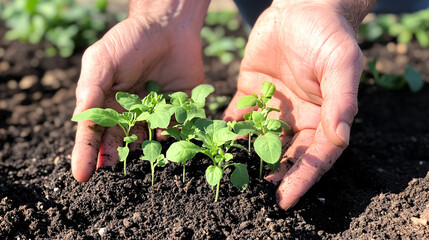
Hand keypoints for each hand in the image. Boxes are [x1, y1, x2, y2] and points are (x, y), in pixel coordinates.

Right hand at [72, 0, 208, 181]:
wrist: (167, 27)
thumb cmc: (128, 42)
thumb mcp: (102, 60)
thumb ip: (91, 89)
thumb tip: (79, 121)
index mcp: (107, 105)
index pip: (93, 134)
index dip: (86, 154)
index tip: (82, 176)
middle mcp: (130, 116)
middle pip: (120, 143)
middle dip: (115, 157)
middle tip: (112, 169)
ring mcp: (156, 117)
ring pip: (149, 143)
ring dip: (145, 153)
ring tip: (143, 158)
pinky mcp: (180, 112)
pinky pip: (178, 131)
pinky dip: (175, 139)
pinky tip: (171, 142)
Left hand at [224, 1, 370, 208]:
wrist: (300, 7)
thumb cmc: (328, 35)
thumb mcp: (340, 64)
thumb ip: (341, 100)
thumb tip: (340, 137)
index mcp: (323, 118)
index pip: (314, 157)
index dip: (302, 179)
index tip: (286, 199)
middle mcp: (297, 119)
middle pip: (285, 155)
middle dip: (271, 175)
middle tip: (252, 194)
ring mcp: (272, 109)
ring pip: (259, 141)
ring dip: (245, 158)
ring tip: (229, 174)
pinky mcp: (250, 94)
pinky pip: (237, 117)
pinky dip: (227, 131)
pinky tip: (213, 143)